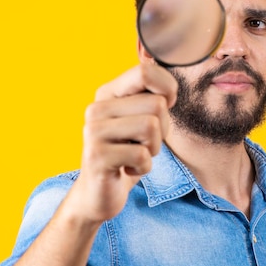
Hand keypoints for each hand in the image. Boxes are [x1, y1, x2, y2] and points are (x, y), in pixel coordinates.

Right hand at [65, 62, 177, 223]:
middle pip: (156, 104)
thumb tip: (171, 84)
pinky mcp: (97, 156)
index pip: (146, 71)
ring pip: (151, 126)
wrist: (98, 194)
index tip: (166, 107)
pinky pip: (142, 155)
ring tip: (136, 155)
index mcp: (109, 93)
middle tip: (144, 143)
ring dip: (153, 148)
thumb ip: (152, 98)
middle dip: (162, 129)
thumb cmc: (127, 154)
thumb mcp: (141, 120)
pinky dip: (144, 167)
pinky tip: (128, 169)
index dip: (168, 88)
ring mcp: (94, 131)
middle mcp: (97, 108)